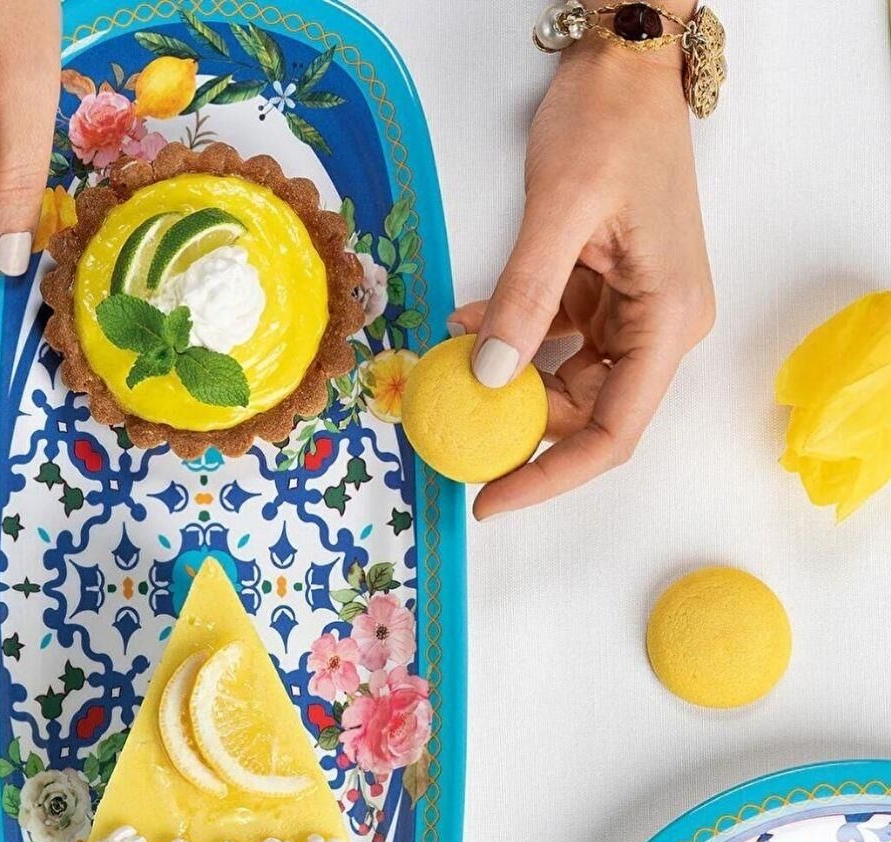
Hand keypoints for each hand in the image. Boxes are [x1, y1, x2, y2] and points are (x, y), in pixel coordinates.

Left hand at [450, 32, 714, 517]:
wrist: (623, 65)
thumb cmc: (611, 124)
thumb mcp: (562, 211)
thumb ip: (526, 297)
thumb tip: (492, 377)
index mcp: (668, 321)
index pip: (613, 430)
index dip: (551, 476)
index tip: (491, 500)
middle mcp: (657, 326)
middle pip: (588, 414)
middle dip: (521, 435)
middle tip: (454, 443)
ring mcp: (629, 311)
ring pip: (565, 382)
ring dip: (508, 386)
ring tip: (450, 380)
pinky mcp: (601, 291)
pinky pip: (551, 338)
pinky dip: (508, 339)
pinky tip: (466, 328)